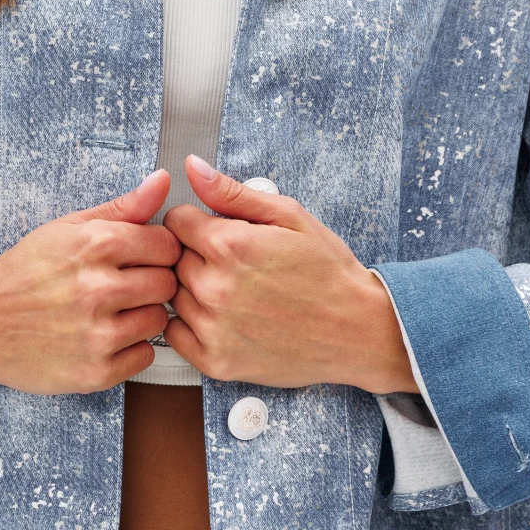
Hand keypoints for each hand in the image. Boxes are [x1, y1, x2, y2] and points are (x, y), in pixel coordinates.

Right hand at [0, 171, 180, 393]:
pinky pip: (144, 357)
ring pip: (159, 321)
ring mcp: (96, 334)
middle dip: (151, 283)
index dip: (156, 251)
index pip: (167, 246)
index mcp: (95, 245)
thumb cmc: (24, 271)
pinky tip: (104, 337)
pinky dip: (130, 349)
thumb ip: (123, 207)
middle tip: (123, 286)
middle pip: (167, 284)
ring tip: (111, 311)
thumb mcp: (68, 228)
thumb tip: (163, 180)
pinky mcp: (94, 372)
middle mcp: (97, 289)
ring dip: (142, 316)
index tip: (139, 258)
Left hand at [163, 156, 414, 392]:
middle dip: (195, 254)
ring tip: (233, 291)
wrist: (357, 331)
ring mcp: (214, 329)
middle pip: (172, 258)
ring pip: (172, 294)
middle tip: (233, 264)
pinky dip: (189, 324)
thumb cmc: (328, 273)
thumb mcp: (289, 216)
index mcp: (231, 246)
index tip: (214, 231)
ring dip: (192, 289)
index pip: (175, 222)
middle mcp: (216, 288)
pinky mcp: (216, 361)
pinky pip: (174, 333)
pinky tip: (220, 316)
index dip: (194, 222)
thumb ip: (233, 193)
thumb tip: (192, 168)